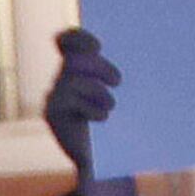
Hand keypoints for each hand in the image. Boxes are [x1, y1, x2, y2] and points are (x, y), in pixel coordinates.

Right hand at [43, 27, 120, 176]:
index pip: (66, 41)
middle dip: (99, 67)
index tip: (98, 47)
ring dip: (97, 90)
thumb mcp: (122, 95)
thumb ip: (121, 77)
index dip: (77, 38)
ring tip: (111, 105)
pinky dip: (90, 108)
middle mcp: (61, 78)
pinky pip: (70, 101)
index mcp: (77, 67)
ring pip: (73, 80)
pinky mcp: (52, 114)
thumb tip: (142, 58)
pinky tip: (103, 117)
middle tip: (118, 81)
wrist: (102, 157)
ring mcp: (53, 96)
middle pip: (75, 60)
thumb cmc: (119, 123)